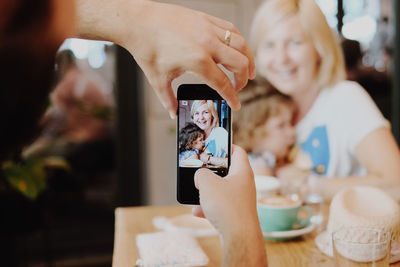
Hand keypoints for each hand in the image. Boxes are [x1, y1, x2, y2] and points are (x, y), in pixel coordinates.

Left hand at [121, 1, 254, 117]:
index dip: (232, 97)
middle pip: (240, 64)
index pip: (223, 83)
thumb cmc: (147, 48)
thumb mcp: (158, 79)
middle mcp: (208, 44)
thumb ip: (168, 99)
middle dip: (244, 80)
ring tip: (250, 70)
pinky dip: (239, 41)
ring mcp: (208, 29)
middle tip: (239, 88)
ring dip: (249, 59)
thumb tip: (174, 112)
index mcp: (198, 61)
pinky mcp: (206, 18)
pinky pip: (231, 29)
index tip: (235, 104)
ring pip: (241, 44)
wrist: (138, 21)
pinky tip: (238, 48)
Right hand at [193, 145, 266, 266]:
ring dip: (207, 192)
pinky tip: (197, 212)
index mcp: (242, 171)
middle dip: (211, 173)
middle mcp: (244, 184)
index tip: (213, 146)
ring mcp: (241, 200)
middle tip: (200, 171)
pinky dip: (208, 208)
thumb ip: (200, 174)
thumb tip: (200, 176)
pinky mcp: (236, 214)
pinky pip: (220, 206)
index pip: (237, 151)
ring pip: (221, 190)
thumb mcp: (207, 184)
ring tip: (196, 194)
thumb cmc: (228, 207)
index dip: (225, 146)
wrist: (239, 238)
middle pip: (227, 171)